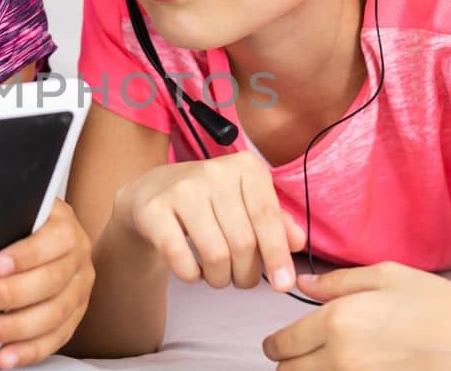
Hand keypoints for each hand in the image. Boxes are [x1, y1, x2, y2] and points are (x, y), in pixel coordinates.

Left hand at [0, 199, 94, 368]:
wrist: (50, 235)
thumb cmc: (26, 225)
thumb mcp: (18, 213)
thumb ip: (3, 223)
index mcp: (66, 229)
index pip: (54, 240)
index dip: (26, 255)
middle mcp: (78, 261)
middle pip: (50, 282)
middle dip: (8, 294)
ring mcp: (79, 291)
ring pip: (53, 314)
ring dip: (14, 328)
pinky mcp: (75, 316)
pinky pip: (56, 338)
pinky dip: (29, 350)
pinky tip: (6, 355)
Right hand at [111, 151, 306, 291]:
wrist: (152, 191)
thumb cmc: (210, 202)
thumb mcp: (246, 203)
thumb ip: (276, 221)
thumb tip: (298, 244)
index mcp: (244, 167)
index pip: (267, 216)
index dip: (277, 254)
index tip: (283, 284)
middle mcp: (213, 172)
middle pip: (243, 242)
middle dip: (246, 274)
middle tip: (240, 280)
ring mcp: (180, 189)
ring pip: (215, 254)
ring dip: (220, 279)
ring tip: (217, 276)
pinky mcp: (153, 209)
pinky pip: (180, 257)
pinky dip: (191, 275)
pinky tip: (193, 272)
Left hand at [263, 262, 450, 369]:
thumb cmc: (436, 304)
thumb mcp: (385, 277)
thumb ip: (336, 283)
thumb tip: (302, 284)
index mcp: (336, 323)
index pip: (282, 345)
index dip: (277, 344)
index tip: (281, 343)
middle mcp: (341, 359)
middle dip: (290, 363)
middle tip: (303, 354)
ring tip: (328, 361)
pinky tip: (354, 368)